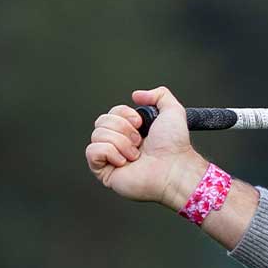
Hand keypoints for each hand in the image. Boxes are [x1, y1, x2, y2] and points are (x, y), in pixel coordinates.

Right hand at [85, 86, 206, 207]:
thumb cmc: (176, 147)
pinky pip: (92, 151)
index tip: (140, 123)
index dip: (124, 114)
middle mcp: (120, 144)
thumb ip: (161, 95)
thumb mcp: (173, 111)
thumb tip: (138, 95)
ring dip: (121, 142)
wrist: (175, 169)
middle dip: (123, 128)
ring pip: (97, 135)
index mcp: (131, 131)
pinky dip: (110, 153)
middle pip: (100, 121)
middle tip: (139, 141)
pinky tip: (125, 162)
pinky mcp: (104, 172)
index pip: (110, 113)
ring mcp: (111, 158)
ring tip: (136, 154)